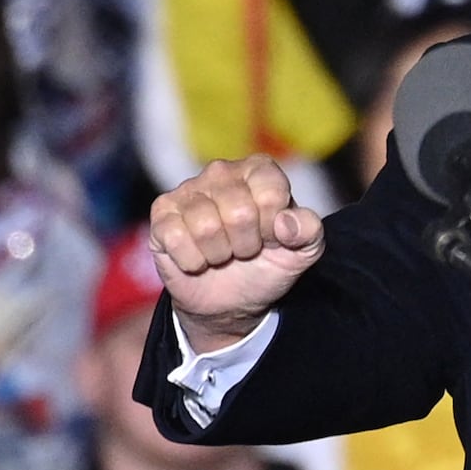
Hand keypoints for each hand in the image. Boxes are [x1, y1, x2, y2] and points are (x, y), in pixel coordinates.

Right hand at [148, 155, 324, 350]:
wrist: (231, 299)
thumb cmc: (269, 263)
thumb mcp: (304, 251)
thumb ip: (309, 231)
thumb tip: (286, 222)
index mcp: (260, 170)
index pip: (272, 194)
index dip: (274, 227)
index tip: (272, 238)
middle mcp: (222, 171)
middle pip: (239, 212)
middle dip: (247, 244)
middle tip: (245, 249)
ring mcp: (188, 190)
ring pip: (206, 226)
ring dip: (219, 254)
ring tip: (223, 253)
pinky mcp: (161, 212)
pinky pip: (175, 237)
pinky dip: (192, 260)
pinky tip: (198, 258)